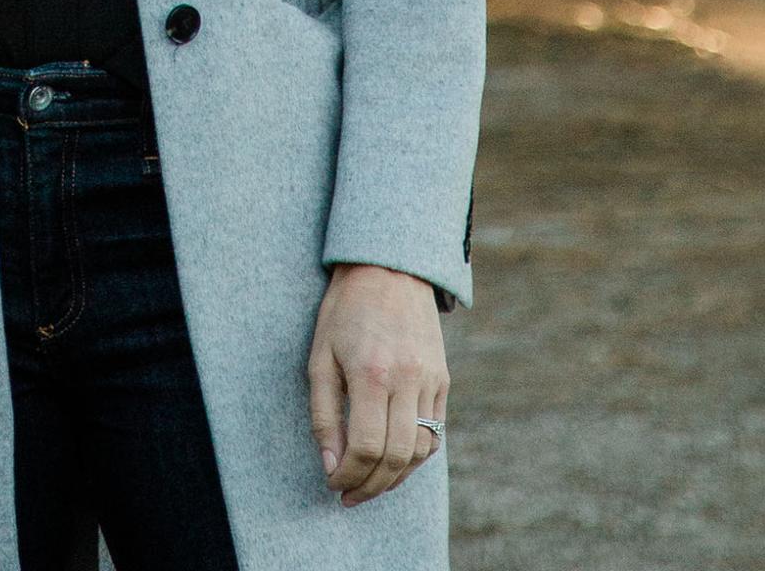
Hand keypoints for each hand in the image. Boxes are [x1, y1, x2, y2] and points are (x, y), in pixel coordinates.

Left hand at [307, 263, 448, 506]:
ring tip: (369, 483)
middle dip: (371, 486)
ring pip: (420, 451)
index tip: (333, 483)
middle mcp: (408, 380)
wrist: (388, 269)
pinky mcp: (444, 380)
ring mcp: (431, 381)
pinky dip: (415, 455)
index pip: (367, 447)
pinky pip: (435, 433)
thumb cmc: (344, 311)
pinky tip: (393, 460)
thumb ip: (324, 413)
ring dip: (395, 477)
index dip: (348, 475)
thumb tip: (329, 463)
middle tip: (349, 495)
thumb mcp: (320, 355)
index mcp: (372, 373)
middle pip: (396, 457)